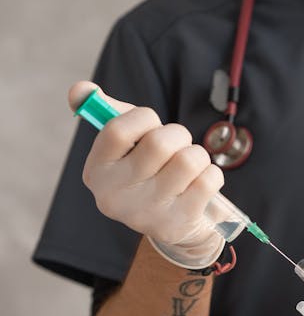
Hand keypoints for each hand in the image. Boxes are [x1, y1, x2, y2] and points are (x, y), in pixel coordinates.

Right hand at [68, 81, 224, 263]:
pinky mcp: (177, 224)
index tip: (151, 125)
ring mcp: (146, 214)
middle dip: (178, 135)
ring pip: (190, 159)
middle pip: (160, 143)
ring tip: (188, 166)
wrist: (173, 226)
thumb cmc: (148, 173)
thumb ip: (106, 112)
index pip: (117, 130)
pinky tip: (198, 184)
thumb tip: (80, 89)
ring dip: (197, 154)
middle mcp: (115, 197)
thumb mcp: (125, 146)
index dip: (144, 118)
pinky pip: (210, 179)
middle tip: (176, 146)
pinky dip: (211, 174)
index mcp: (96, 172)